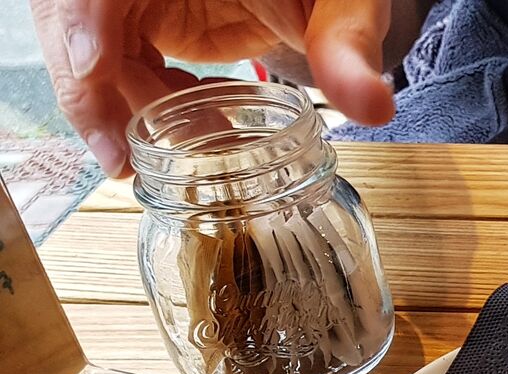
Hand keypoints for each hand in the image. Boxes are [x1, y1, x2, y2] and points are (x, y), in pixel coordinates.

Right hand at [28, 0, 395, 175]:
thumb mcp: (345, 3)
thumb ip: (348, 47)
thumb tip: (372, 107)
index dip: (84, 17)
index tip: (94, 66)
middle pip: (72, 16)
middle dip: (90, 88)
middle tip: (124, 161)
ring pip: (85, 43)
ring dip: (118, 103)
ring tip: (172, 155)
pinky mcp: (144, 15)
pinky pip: (113, 56)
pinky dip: (141, 101)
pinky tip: (188, 131)